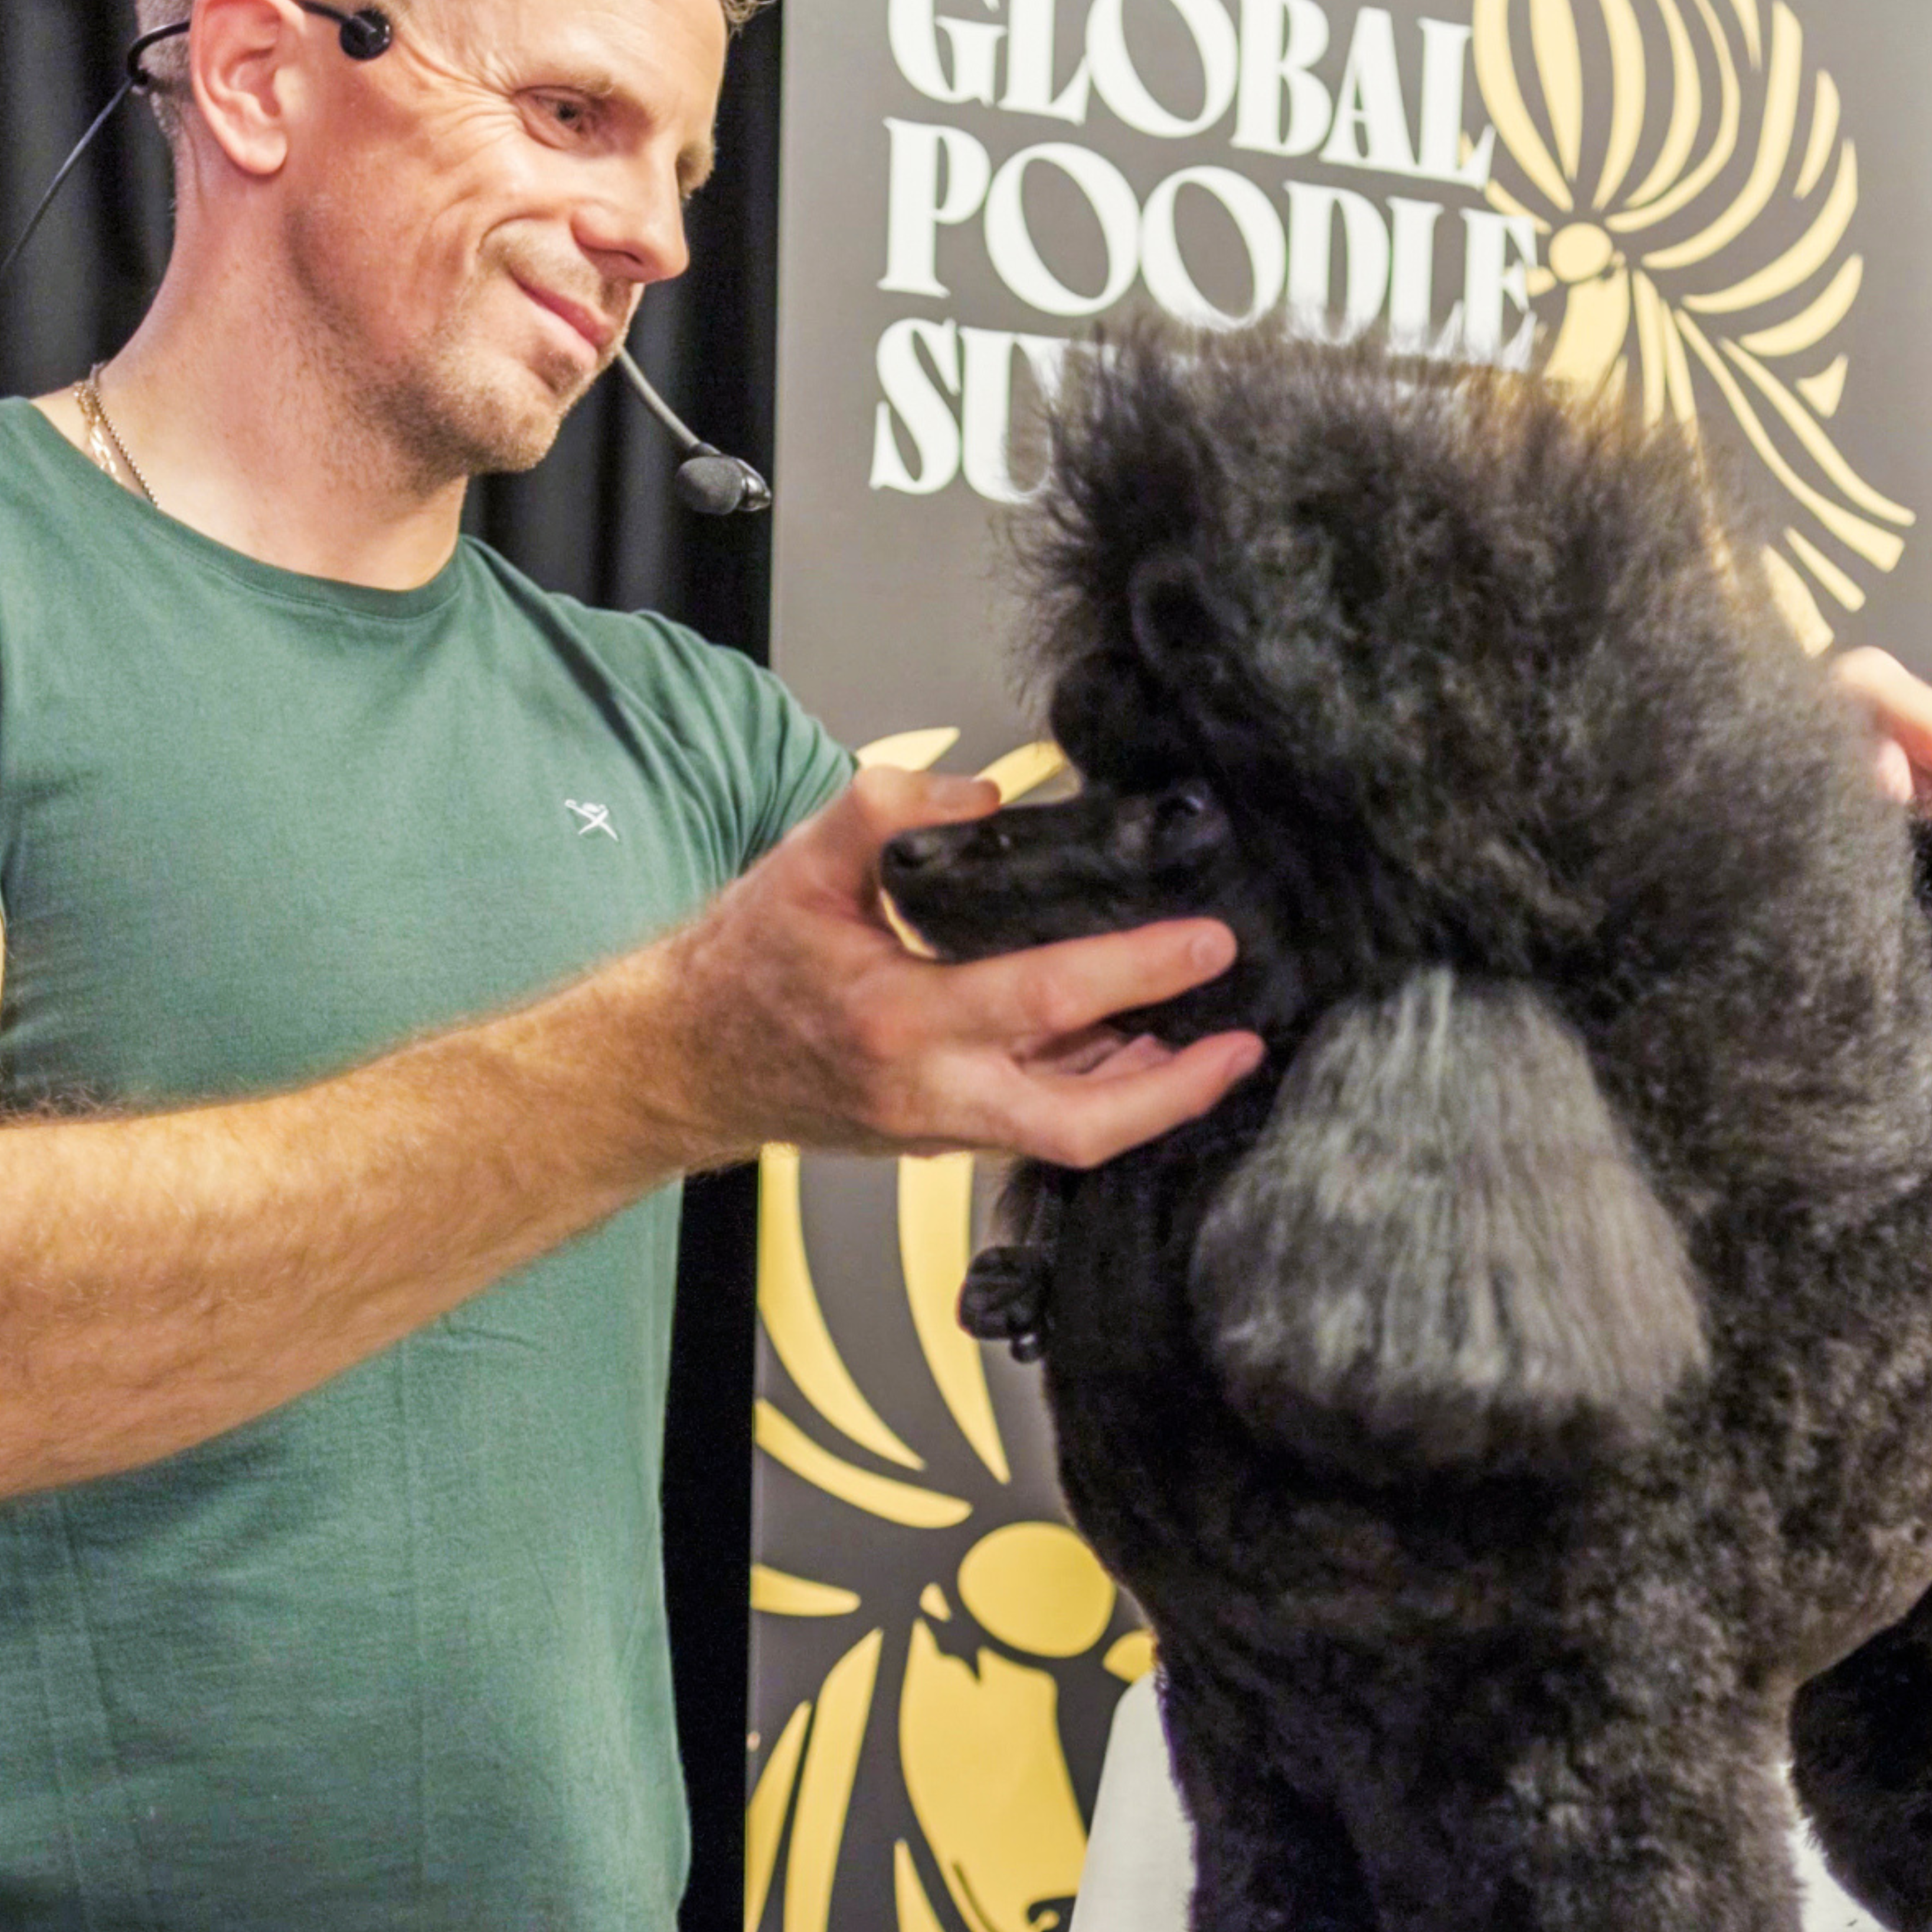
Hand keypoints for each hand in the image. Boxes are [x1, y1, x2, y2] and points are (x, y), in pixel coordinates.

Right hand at [664, 766, 1263, 1165]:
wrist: (685, 1061)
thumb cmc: (746, 961)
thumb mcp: (800, 864)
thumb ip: (887, 810)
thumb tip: (988, 792)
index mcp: (896, 1018)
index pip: (1045, 997)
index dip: (1138, 971)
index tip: (1206, 945)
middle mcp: (928, 1094)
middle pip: (1080, 1124)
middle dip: (1176, 1088)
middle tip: (1246, 1040)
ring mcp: (940, 1128)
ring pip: (1069, 1138)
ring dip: (1149, 1098)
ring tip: (1215, 1050)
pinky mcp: (945, 1139)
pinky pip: (1041, 1128)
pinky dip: (1101, 1097)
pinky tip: (1143, 1057)